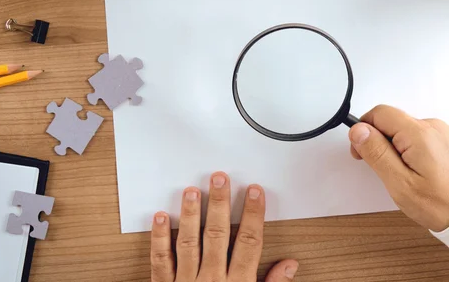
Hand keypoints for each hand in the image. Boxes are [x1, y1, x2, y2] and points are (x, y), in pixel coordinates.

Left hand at [150, 172, 298, 281]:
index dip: (253, 214)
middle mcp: (212, 281)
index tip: (255, 192)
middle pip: (218, 235)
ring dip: (190, 215)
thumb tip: (289, 265)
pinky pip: (160, 262)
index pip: (249, 242)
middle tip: (220, 178)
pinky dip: (159, 239)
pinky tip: (161, 218)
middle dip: (220, 204)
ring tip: (192, 190)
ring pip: (189, 243)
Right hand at [348, 105, 448, 231]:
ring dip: (396, 148)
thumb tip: (358, 130)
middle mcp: (432, 126)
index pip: (379, 113)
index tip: (361, 152)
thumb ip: (377, 153)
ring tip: (404, 176)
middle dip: (379, 142)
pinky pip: (420, 138)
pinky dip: (411, 151)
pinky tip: (418, 173)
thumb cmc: (444, 203)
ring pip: (405, 131)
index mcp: (418, 133)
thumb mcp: (400, 184)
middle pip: (392, 121)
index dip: (364, 130)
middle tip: (383, 170)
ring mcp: (443, 132)